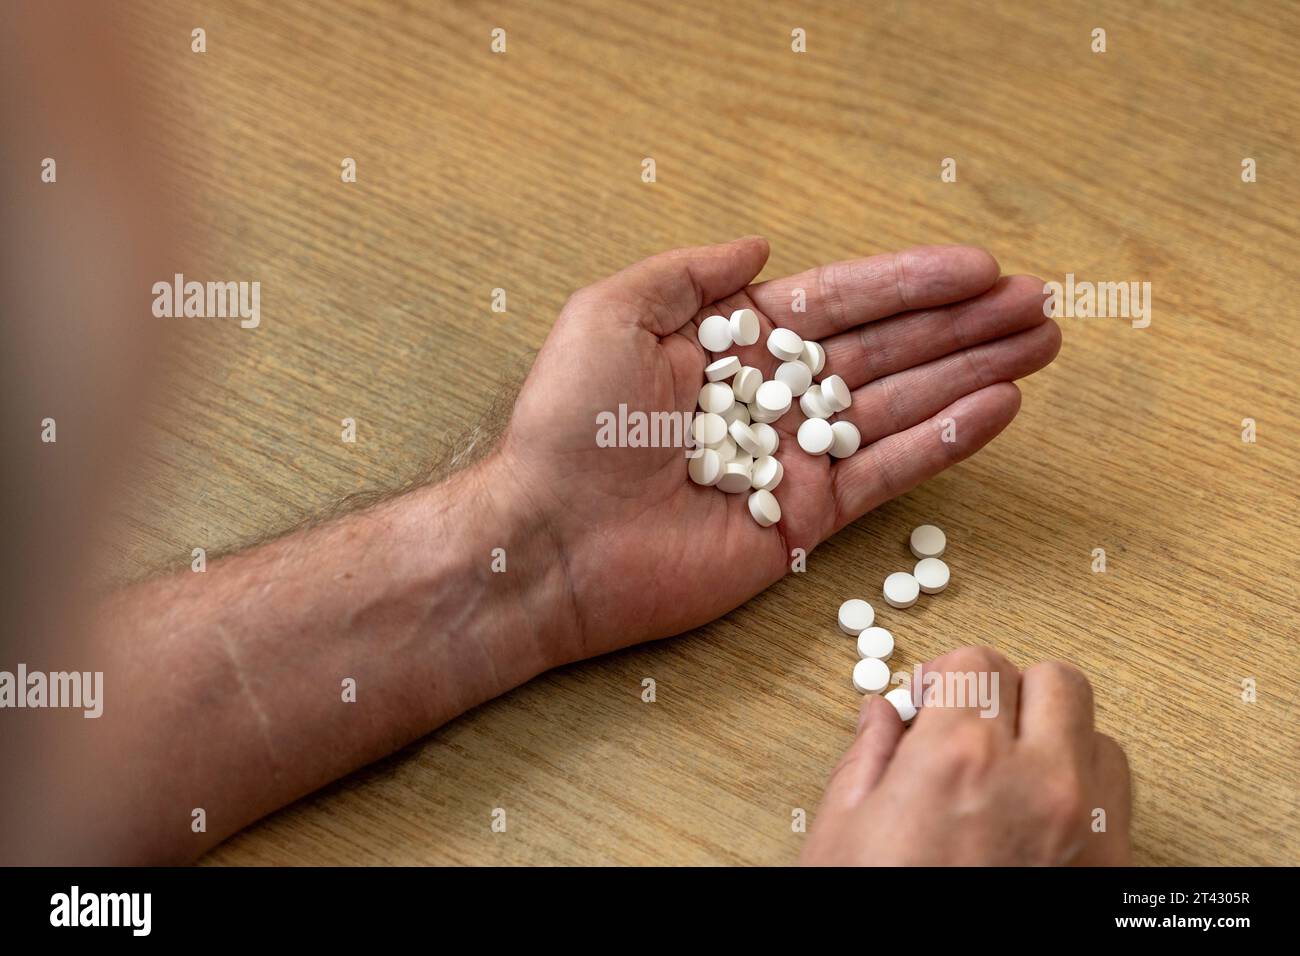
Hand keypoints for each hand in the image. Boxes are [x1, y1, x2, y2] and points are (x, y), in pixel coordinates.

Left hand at [491, 237, 1059, 662]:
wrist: (553, 539)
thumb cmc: (569, 423)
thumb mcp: (613, 314)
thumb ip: (691, 275)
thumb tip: (763, 247)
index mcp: (733, 345)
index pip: (840, 303)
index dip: (910, 281)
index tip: (979, 264)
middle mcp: (774, 398)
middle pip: (888, 350)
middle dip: (963, 324)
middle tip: (1039, 300)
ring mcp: (795, 459)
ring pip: (903, 405)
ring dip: (974, 372)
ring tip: (1043, 341)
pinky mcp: (807, 521)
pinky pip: (889, 473)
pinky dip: (946, 441)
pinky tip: (1000, 406)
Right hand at [801, 647, 1132, 864]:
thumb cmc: (877, 916)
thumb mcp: (843, 830)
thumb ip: (870, 755)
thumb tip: (884, 714)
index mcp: (959, 757)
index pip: (976, 661)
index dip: (945, 678)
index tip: (929, 702)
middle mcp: (1036, 780)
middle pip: (1052, 679)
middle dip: (1006, 690)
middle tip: (969, 723)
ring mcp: (1085, 825)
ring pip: (1094, 731)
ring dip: (1053, 734)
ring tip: (1006, 770)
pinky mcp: (1111, 866)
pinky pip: (1116, 790)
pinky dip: (1083, 782)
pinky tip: (1036, 808)